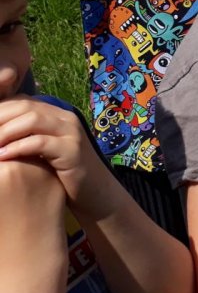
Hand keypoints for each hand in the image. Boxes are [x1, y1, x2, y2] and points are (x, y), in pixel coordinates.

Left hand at [0, 98, 109, 217]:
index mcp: (53, 113)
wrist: (93, 191)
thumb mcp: (39, 150)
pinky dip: (18, 148)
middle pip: (22, 106)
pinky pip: (41, 142)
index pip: (17, 101)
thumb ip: (21, 137)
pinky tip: (2, 157)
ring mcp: (70, 131)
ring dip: (4, 132)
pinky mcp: (72, 149)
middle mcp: (63, 116)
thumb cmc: (59, 173)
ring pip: (32, 119)